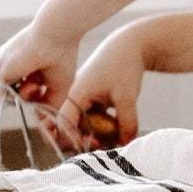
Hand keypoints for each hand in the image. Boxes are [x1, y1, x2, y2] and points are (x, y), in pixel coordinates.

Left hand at [0, 19, 78, 111]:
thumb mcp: (57, 85)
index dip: (32, 95)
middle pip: (12, 93)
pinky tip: (30, 82)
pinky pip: (1, 94)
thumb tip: (39, 117)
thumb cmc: (62, 55)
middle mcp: (10, 65)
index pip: (20, 88)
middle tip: (39, 87)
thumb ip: (47, 102)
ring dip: (22, 97)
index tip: (43, 90)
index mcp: (22, 64)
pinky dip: (17, 95)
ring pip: (5, 96)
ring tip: (35, 85)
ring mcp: (3, 66)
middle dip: (27, 96)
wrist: (56, 34)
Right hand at [57, 24, 147, 148]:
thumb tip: (126, 144)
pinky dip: (100, 129)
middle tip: (101, 145)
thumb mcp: (127, 95)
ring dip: (91, 136)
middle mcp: (73, 98)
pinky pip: (90, 121)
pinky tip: (116, 132)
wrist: (130, 46)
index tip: (95, 144)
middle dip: (78, 141)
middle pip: (64, 128)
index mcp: (74, 95)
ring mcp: (81, 100)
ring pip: (79, 126)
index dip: (73, 139)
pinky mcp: (91, 101)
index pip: (62, 124)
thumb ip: (127, 122)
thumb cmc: (124, 66)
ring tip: (112, 140)